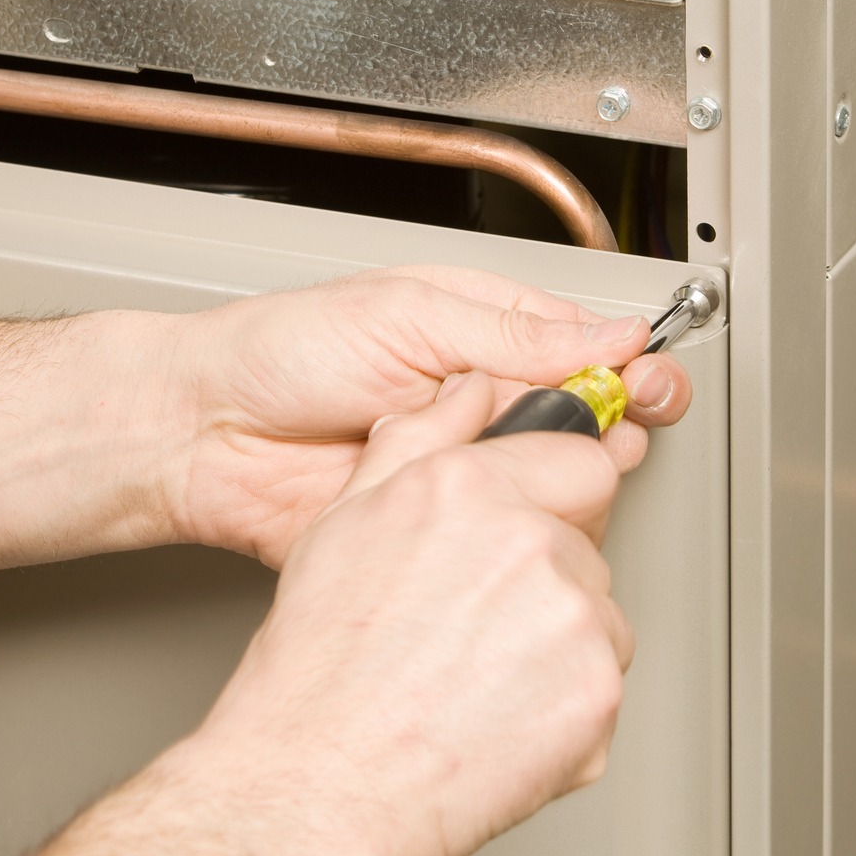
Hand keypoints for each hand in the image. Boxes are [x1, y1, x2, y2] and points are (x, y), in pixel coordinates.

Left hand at [162, 265, 691, 565]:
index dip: (630, 368)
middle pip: (585, 419)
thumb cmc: (282, 354)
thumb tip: (609, 333)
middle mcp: (482, 402)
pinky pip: (499, 538)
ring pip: (552, 484)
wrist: (206, 435)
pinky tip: (514, 512)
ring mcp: (464, 468)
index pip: (587, 348)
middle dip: (614, 423)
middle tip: (619, 426)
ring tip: (556, 463)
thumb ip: (512, 334)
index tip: (649, 384)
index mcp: (483, 334)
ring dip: (567, 478)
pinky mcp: (439, 528)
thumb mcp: (408, 317)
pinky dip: (515, 532)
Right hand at [188, 371, 632, 855]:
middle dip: (547, 583)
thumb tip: (468, 393)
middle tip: (470, 633)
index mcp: (470, 488)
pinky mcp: (598, 695)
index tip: (527, 539)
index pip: (580, 462)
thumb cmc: (315, 675)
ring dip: (557, 648)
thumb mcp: (344, 523)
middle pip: (588, 548)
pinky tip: (496, 723)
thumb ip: (420, 439)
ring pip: (600, 620)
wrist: (314, 791)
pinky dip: (564, 712)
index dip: (553, 503)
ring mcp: (574, 620)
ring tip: (473, 685)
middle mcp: (531, 542)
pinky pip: (603, 689)